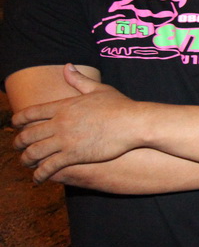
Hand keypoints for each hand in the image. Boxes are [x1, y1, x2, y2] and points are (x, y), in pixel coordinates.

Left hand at [13, 64, 141, 182]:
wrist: (134, 123)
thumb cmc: (120, 106)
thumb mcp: (98, 89)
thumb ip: (79, 79)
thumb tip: (67, 66)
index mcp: (63, 107)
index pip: (29, 113)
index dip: (17, 120)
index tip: (15, 125)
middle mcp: (59, 123)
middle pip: (26, 135)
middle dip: (18, 143)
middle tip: (17, 147)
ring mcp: (65, 140)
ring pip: (33, 153)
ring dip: (25, 160)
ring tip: (26, 163)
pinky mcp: (74, 156)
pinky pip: (48, 168)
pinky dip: (39, 175)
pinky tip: (38, 179)